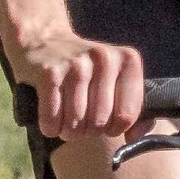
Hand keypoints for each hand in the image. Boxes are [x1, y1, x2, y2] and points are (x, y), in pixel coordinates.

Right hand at [0, 0, 145, 140]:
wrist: (45, 41)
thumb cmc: (86, 70)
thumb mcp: (116, 79)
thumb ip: (133, 110)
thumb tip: (134, 138)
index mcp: (128, 60)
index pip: (126, 116)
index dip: (114, 128)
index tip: (105, 122)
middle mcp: (104, 58)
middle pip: (100, 123)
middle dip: (88, 131)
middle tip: (81, 121)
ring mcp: (76, 64)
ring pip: (75, 123)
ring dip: (68, 131)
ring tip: (66, 120)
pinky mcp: (49, 72)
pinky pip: (52, 119)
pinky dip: (50, 127)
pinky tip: (51, 118)